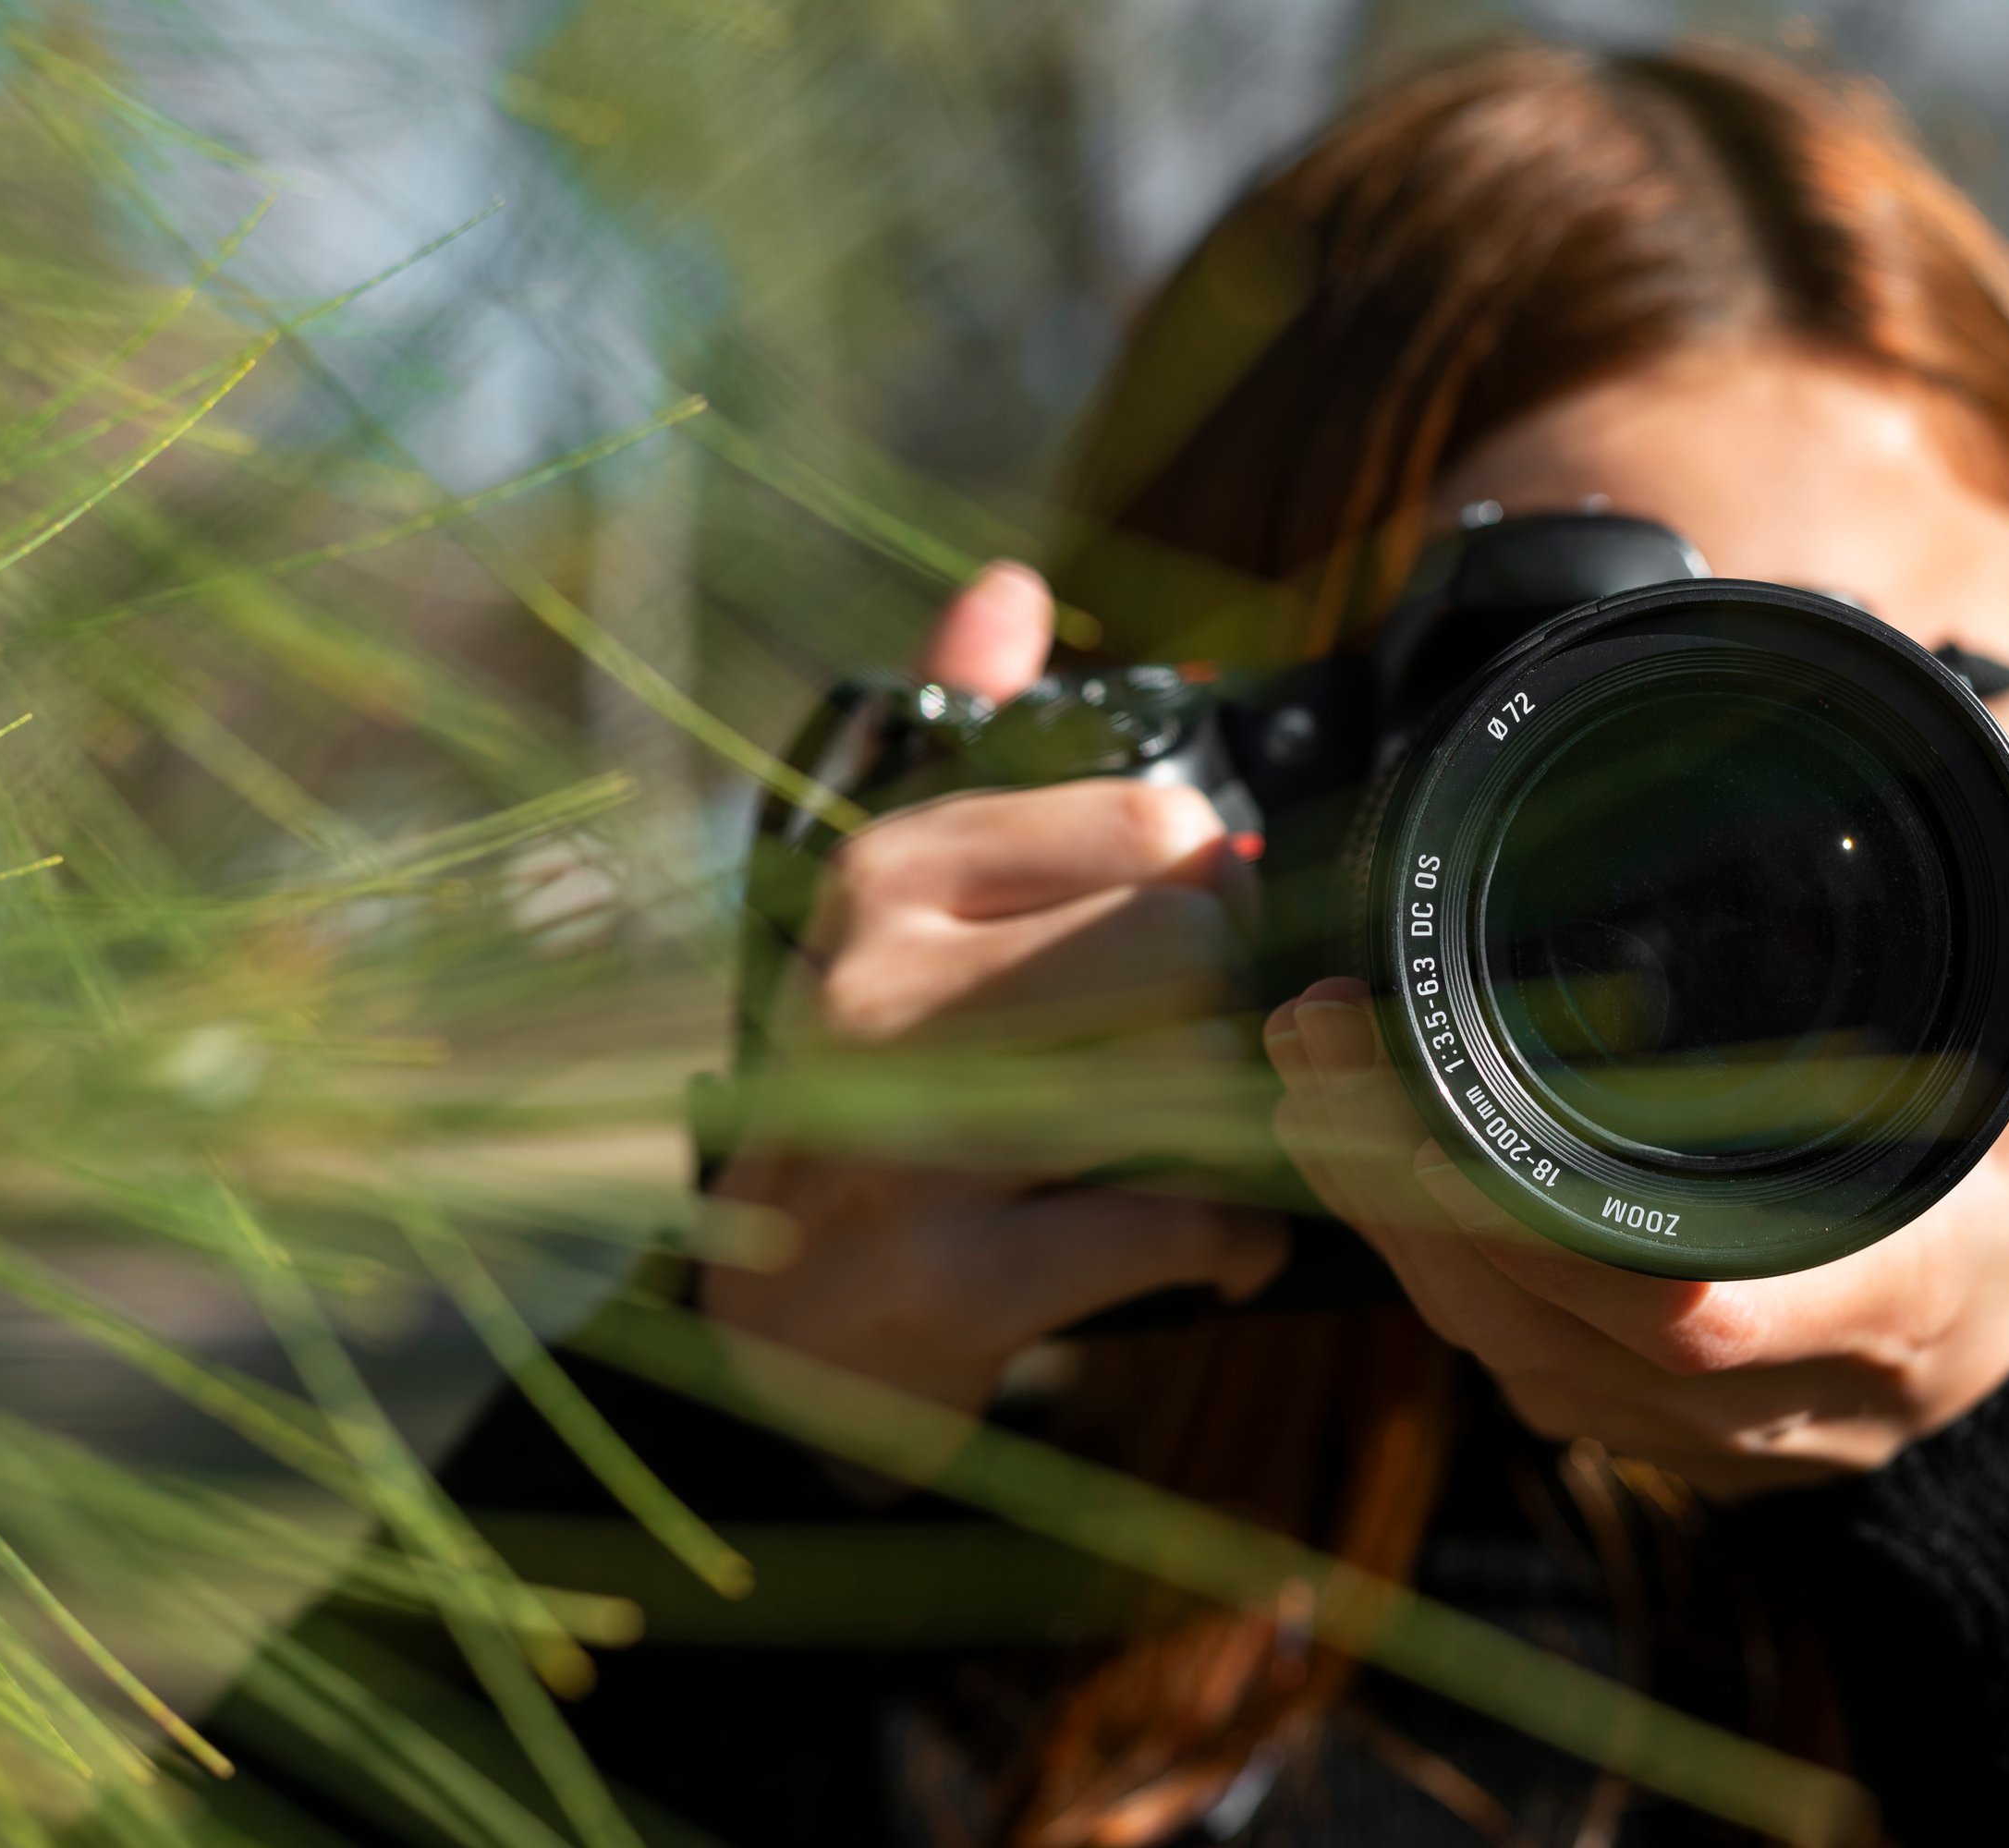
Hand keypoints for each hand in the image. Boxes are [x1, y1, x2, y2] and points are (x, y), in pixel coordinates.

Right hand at [702, 561, 1288, 1416]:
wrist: (769, 1337)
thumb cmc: (868, 1091)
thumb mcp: (891, 906)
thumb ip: (958, 732)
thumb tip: (1011, 586)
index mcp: (886, 871)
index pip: (1149, 822)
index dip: (1212, 889)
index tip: (1190, 945)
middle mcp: (879, 990)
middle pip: (1189, 946)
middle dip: (1228, 1008)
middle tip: (1201, 1055)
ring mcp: (905, 1142)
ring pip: (1191, 1075)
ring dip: (1240, 1125)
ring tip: (1204, 1145)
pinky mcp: (950, 1282)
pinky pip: (1179, 1224)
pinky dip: (1233, 1241)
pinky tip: (1212, 1243)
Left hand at [1263, 915, 2008, 1498]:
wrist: (1988, 1385)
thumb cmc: (1996, 1205)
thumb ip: (1980, 969)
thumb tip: (1957, 790)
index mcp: (1894, 1303)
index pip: (1700, 1310)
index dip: (1557, 1239)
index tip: (1443, 1136)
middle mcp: (1779, 1396)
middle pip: (1550, 1320)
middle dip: (1408, 1180)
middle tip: (1318, 1032)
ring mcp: (1686, 1435)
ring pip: (1498, 1340)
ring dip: (1379, 1206)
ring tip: (1302, 1064)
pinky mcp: (1620, 1431)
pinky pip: (1493, 1350)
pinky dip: (1411, 1249)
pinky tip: (1347, 1150)